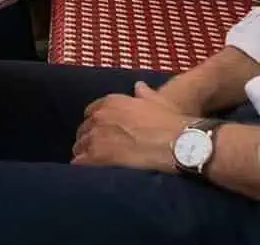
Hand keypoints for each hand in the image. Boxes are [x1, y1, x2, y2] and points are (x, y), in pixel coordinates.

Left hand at [71, 83, 189, 172]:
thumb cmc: (172, 124)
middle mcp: (99, 117)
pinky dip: (85, 168)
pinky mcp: (97, 156)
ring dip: (87, 155)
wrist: (180, 144)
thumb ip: (144, 94)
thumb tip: (139, 86)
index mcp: (111, 103)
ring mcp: (96, 136)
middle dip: (90, 140)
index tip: (104, 135)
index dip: (97, 125)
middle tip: (101, 153)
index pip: (91, 113)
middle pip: (84, 131)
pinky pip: (80, 163)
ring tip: (98, 166)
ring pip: (80, 147)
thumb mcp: (159, 102)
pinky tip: (94, 174)